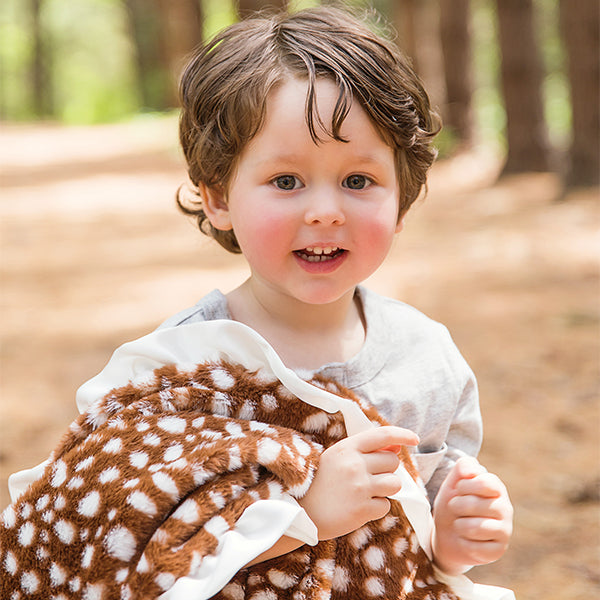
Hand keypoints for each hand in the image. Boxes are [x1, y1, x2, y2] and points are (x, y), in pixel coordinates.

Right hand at [298, 426, 418, 539]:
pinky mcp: (361, 510)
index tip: (414, 439)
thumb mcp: (338, 457)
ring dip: (386, 489)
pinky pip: (386, 506)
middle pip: (392, 461)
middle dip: (387, 469)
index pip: (383, 434)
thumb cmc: (321, 482)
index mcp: (347, 448)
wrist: (301, 512)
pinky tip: (359, 507)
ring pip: (395, 483)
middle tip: (369, 477)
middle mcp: (355, 464)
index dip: (402, 434)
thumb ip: (366, 450)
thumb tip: (397, 444)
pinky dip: (377, 507)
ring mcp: (359, 487)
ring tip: (366, 492)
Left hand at [432, 456, 512, 574]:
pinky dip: (463, 543)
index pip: (485, 482)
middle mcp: (505, 508)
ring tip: (459, 524)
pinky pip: (476, 547)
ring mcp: (505, 531)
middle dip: (456, 506)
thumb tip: (470, 471)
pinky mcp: (499, 551)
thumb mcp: (453, 482)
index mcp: (496, 488)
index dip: (464, 486)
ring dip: (459, 525)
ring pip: (477, 528)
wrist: (447, 534)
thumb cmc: (453, 504)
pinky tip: (465, 540)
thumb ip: (463, 467)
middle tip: (455, 508)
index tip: (458, 489)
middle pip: (476, 504)